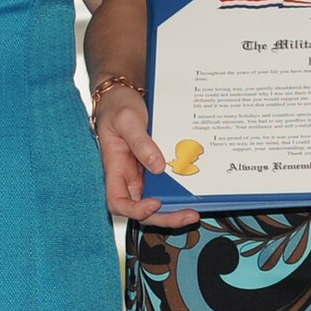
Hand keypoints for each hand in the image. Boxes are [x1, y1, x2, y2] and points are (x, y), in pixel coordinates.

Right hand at [94, 87, 200, 229]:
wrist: (124, 93)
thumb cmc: (117, 106)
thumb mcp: (127, 120)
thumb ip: (141, 143)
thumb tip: (157, 166)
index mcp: (115, 169)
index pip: (118, 202)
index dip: (134, 210)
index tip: (153, 204)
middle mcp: (128, 177)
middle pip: (142, 209)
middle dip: (164, 217)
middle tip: (188, 215)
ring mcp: (142, 174)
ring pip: (157, 201)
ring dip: (174, 209)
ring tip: (195, 209)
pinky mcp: (155, 166)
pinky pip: (166, 185)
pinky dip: (179, 190)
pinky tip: (195, 189)